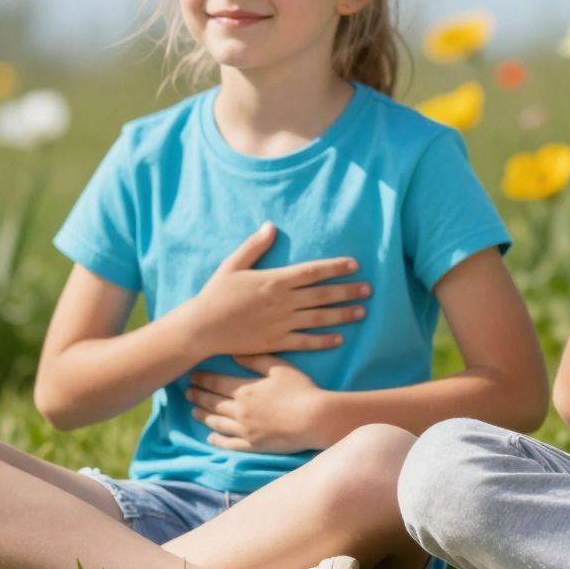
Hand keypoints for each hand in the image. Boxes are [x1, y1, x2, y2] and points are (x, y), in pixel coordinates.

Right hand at [175, 222, 369, 356]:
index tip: (354, 264)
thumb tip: (271, 225)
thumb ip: (254, 246)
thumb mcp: (232, 265)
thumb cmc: (215, 294)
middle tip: (369, 288)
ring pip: (319, 318)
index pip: (312, 271)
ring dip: (342, 314)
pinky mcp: (276, 342)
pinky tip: (340, 338)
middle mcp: (282, 301)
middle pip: (322, 294)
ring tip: (362, 311)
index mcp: (274, 280)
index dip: (335, 267)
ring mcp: (281, 323)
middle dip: (348, 290)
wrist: (200, 328)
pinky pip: (305, 342)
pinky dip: (324, 340)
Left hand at [184, 354, 328, 452]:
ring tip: (194, 412)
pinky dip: (217, 439)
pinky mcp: (253, 444)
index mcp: (245, 390)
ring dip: (203, 416)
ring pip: (217, 423)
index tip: (192, 376)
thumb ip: (256, 360)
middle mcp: (240, 410)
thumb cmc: (301, 389)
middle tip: (187, 393)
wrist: (315, 418)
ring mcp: (245, 429)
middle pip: (212, 403)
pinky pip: (229, 443)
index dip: (203, 379)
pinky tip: (211, 437)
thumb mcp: (280, 368)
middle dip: (198, 396)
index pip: (216, 383)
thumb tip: (234, 354)